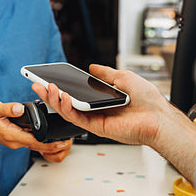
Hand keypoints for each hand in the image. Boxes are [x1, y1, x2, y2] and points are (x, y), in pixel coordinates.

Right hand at [0, 101, 72, 154]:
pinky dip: (39, 137)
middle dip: (54, 144)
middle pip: (39, 145)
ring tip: (62, 137)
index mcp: (12, 135)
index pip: (36, 143)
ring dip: (48, 141)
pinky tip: (46, 132)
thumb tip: (20, 108)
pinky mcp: (14, 136)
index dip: (51, 144)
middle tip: (68, 140)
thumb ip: (8, 108)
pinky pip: (30, 139)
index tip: (63, 143)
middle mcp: (15, 140)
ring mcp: (14, 139)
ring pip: (35, 143)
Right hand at [32, 65, 195, 182]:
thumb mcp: (123, 78)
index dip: (60, 86)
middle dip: (50, 94)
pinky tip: (63, 97)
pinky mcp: (97, 128)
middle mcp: (95, 110)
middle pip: (67, 103)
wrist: (158, 116)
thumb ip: (105, 74)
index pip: (75, 92)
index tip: (48, 77)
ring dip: (55, 100)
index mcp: (100, 99)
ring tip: (47, 88)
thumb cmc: (147, 100)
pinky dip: (68, 108)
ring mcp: (95, 120)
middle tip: (37, 83)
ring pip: (68, 111)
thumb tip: (92, 68)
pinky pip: (77, 119)